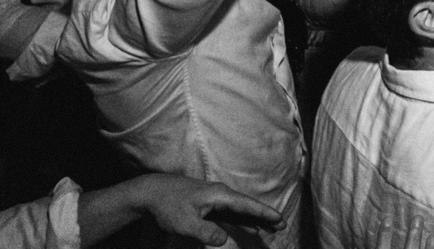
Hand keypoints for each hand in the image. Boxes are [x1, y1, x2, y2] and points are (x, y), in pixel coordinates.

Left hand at [129, 174, 282, 245]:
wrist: (151, 192)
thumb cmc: (168, 205)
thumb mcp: (186, 223)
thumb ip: (206, 233)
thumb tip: (224, 241)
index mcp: (219, 196)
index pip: (246, 205)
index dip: (263, 213)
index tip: (279, 218)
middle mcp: (220, 195)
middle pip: (247, 207)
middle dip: (264, 216)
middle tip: (282, 225)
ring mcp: (214, 200)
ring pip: (240, 211)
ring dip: (255, 219)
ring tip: (271, 228)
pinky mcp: (207, 206)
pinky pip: (230, 214)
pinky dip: (242, 221)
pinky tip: (248, 227)